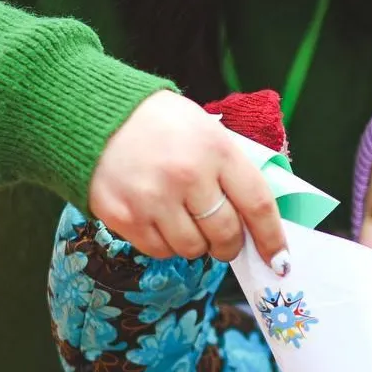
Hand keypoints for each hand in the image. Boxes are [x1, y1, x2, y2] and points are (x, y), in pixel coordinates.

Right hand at [89, 90, 288, 269]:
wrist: (92, 112)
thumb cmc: (158, 124)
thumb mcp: (205, 131)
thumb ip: (230, 170)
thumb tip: (256, 219)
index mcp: (215, 149)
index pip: (257, 204)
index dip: (271, 238)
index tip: (279, 259)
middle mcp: (187, 176)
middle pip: (226, 235)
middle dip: (230, 245)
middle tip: (224, 241)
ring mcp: (153, 199)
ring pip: (192, 249)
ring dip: (195, 243)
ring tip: (183, 219)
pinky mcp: (124, 217)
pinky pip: (159, 250)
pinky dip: (164, 243)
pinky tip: (157, 218)